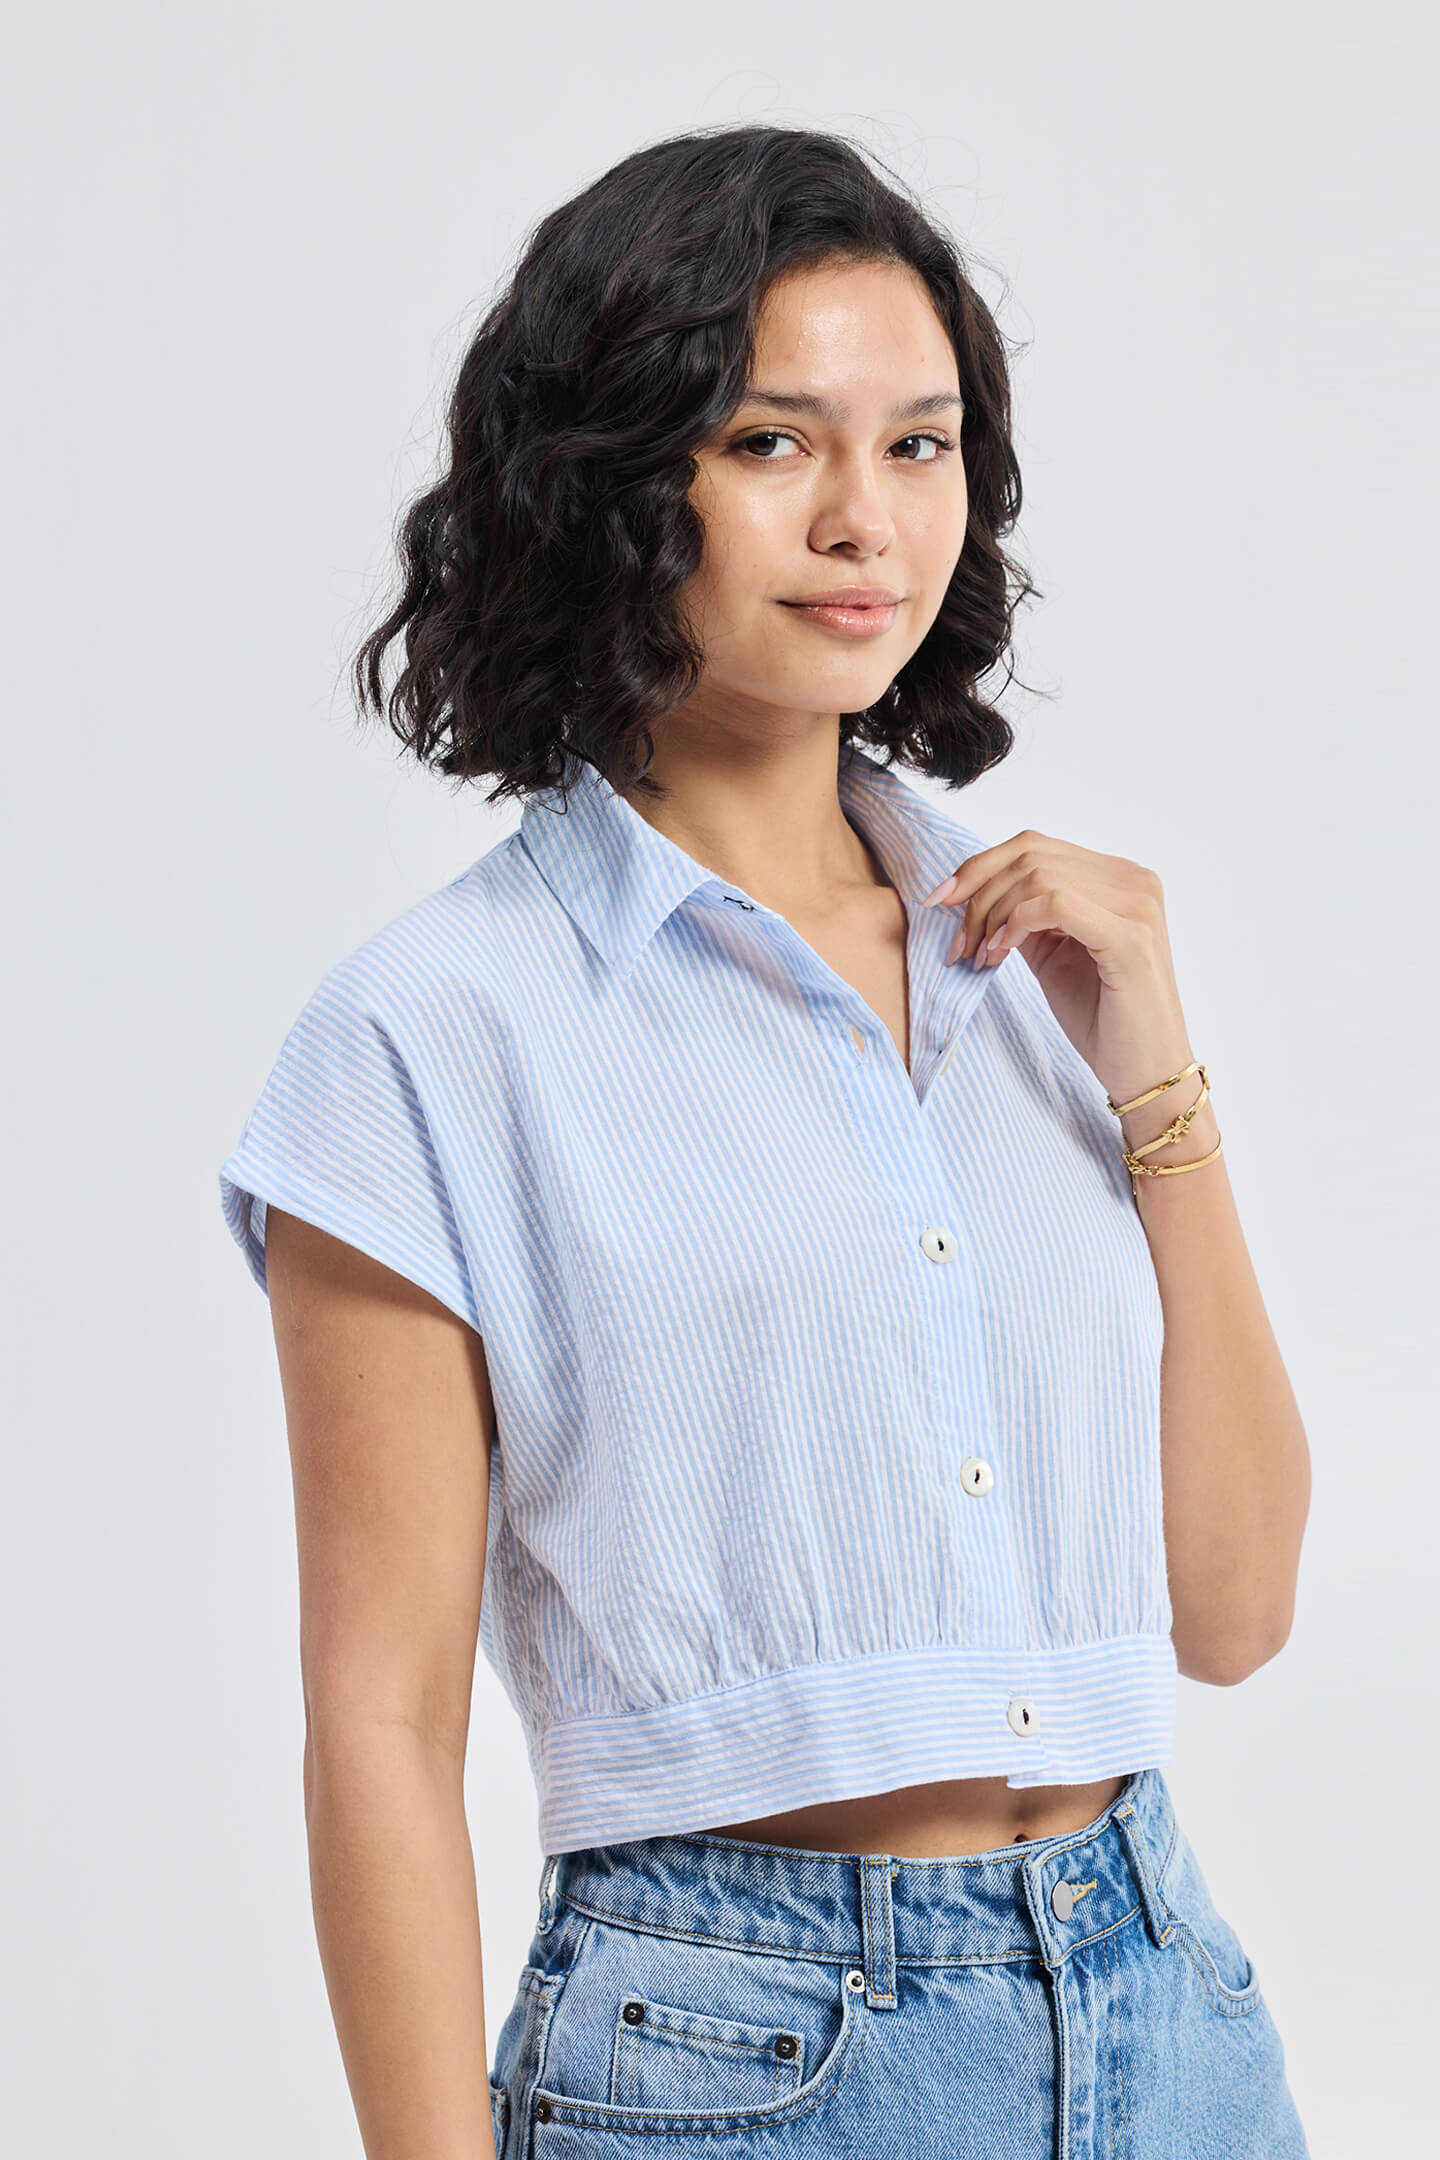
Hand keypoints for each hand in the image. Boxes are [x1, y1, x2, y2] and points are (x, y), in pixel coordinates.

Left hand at [922, 829, 1194, 1103]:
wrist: (1146, 1071)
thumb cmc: (1102, 1018)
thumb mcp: (1052, 955)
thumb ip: (1023, 917)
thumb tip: (973, 893)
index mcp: (1117, 878)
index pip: (1034, 846)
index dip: (979, 867)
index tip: (940, 901)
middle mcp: (1133, 880)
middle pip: (1031, 855)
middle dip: (978, 896)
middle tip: (959, 944)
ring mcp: (1137, 905)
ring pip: (1038, 876)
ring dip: (993, 915)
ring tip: (981, 957)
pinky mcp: (1131, 937)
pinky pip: (1056, 904)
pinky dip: (1016, 923)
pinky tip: (1001, 952)